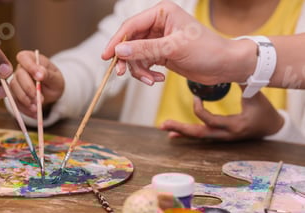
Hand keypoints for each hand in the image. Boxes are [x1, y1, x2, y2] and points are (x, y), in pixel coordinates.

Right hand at [9, 50, 64, 117]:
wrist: (52, 93)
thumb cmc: (54, 81)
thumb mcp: (56, 77)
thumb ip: (48, 74)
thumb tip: (40, 73)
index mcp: (30, 59)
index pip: (23, 57)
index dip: (29, 66)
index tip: (39, 77)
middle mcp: (20, 69)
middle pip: (17, 76)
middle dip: (28, 89)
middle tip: (39, 98)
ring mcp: (16, 82)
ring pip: (13, 90)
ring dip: (25, 100)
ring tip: (37, 108)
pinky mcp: (15, 95)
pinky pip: (15, 102)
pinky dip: (25, 110)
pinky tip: (35, 114)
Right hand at [101, 0, 254, 85]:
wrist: (224, 66)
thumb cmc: (207, 50)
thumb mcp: (173, 48)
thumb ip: (144, 49)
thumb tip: (119, 52)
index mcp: (162, 13)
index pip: (130, 26)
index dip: (116, 42)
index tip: (106, 57)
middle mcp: (158, 25)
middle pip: (129, 42)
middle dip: (127, 60)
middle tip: (122, 74)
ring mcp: (158, 40)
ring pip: (135, 56)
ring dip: (139, 71)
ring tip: (151, 80)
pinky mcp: (160, 54)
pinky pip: (143, 64)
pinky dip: (147, 74)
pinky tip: (158, 79)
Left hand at [160, 90, 284, 140]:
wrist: (271, 128)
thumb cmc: (264, 111)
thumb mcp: (256, 96)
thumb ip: (243, 83)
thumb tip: (232, 66)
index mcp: (234, 125)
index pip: (210, 121)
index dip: (199, 109)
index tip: (196, 97)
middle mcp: (225, 135)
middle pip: (199, 133)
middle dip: (181, 128)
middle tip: (164, 124)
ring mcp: (221, 138)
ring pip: (197, 136)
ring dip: (180, 132)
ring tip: (164, 127)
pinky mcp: (218, 137)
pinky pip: (200, 137)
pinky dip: (186, 135)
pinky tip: (172, 135)